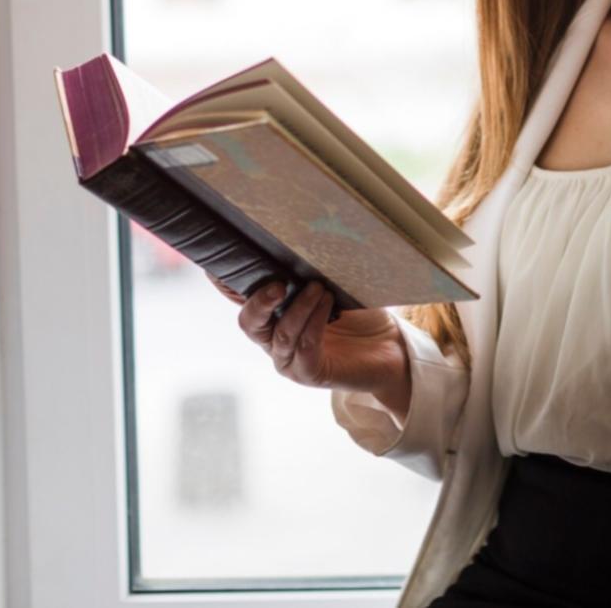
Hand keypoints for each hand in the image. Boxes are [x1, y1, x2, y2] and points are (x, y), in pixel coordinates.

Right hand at [207, 273, 406, 397]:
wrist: (391, 349)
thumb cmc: (360, 315)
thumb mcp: (334, 287)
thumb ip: (310, 271)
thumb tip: (300, 238)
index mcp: (273, 317)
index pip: (241, 299)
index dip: (226, 282)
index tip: (220, 262)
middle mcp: (274, 340)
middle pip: (249, 323)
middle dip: (257, 301)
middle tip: (277, 282)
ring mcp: (289, 359)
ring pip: (279, 334)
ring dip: (298, 308)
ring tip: (318, 288)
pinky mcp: (310, 372)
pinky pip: (305, 346)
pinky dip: (314, 322)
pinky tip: (328, 305)